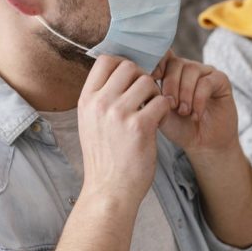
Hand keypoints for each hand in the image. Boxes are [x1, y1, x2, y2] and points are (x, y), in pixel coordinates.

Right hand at [77, 55, 171, 205]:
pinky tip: (159, 121)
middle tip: (146, 96)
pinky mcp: (139, 127)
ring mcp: (118, 114)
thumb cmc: (105, 158)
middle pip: (129, 66)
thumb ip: (102, 98)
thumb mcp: (91, 123)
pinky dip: (165, 109)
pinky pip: (161, 101)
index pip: (105, 59)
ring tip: (152, 110)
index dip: (123, 63)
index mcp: (86, 100)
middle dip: (142, 76)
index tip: (132, 78)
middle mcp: (100, 103)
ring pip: (147, 82)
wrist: (110, 190)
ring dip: (155, 93)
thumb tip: (120, 71)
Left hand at [152, 51, 239, 156]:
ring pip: (191, 70)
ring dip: (185, 93)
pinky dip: (198, 100)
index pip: (162, 56)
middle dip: (170, 85)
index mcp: (170, 72)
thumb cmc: (179, 127)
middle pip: (175, 62)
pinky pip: (206, 82)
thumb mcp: (158, 110)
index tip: (152, 80)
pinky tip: (195, 115)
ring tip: (183, 112)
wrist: (202, 144)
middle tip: (170, 106)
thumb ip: (150, 93)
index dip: (156, 64)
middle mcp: (188, 68)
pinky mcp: (221, 80)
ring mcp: (205, 72)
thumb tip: (140, 80)